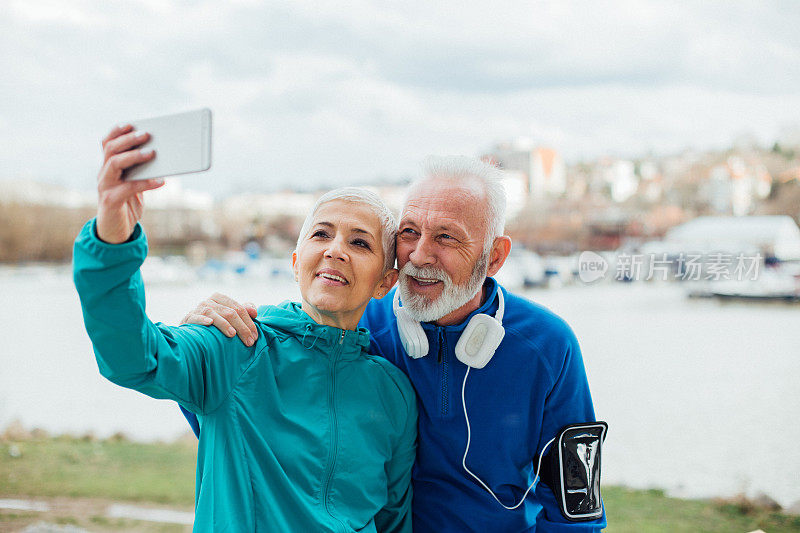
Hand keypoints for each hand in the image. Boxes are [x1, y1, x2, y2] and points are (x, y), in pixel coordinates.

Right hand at [96, 124, 164, 242]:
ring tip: (152, 153)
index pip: (107, 143)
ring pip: (114, 164)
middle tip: (147, 134)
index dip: (117, 132)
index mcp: (108, 167)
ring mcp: (104, 187)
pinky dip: (145, 183)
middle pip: (110, 149)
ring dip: (133, 156)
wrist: (115, 231)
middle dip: (128, 140)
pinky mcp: (110, 201)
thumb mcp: (135, 184)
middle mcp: (103, 174)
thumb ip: (142, 171)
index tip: (132, 123)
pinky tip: (161, 181)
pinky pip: (127, 188)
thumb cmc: (128, 204)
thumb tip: (162, 156)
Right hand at [181, 293, 258, 345]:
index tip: (255, 336)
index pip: (239, 308)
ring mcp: (198, 309)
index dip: (249, 322)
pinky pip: (196, 317)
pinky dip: (203, 319)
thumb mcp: (228, 315)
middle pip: (229, 312)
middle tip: (249, 341)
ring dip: (224, 324)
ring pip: (214, 314)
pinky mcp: (189, 318)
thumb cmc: (213, 322)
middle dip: (241, 327)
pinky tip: (209, 323)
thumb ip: (243, 311)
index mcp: (220, 298)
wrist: (190, 330)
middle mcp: (209, 301)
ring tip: (232, 334)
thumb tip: (254, 312)